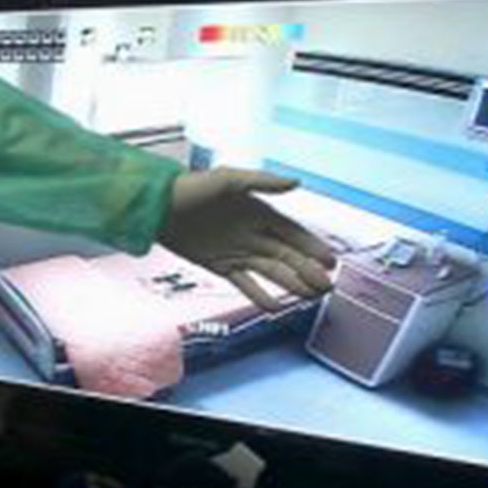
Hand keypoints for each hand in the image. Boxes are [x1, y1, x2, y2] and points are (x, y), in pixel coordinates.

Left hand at [158, 168, 336, 308]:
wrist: (158, 207)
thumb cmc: (192, 187)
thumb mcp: (228, 179)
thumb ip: (263, 182)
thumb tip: (296, 183)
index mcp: (259, 212)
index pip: (293, 233)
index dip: (312, 247)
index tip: (330, 262)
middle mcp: (253, 234)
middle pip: (287, 256)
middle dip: (307, 271)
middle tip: (326, 287)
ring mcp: (238, 251)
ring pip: (271, 271)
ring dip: (290, 284)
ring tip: (310, 298)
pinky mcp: (220, 265)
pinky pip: (244, 283)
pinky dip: (259, 294)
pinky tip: (274, 308)